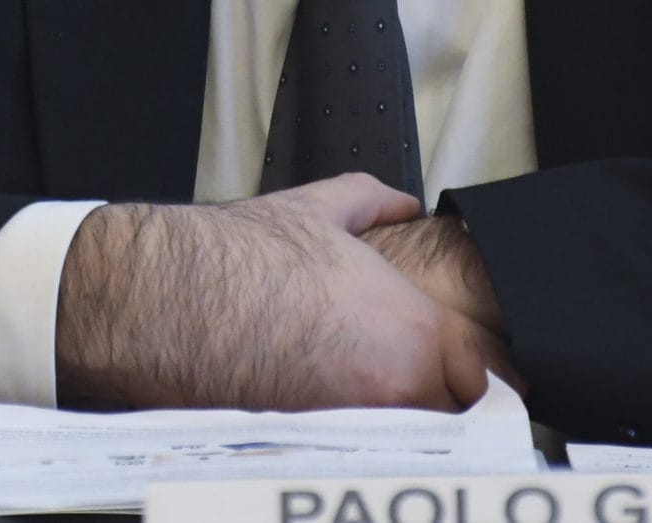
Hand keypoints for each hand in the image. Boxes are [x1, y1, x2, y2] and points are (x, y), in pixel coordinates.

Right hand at [54, 173, 508, 412]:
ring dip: (402, 422)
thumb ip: (376, 200)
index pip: (485, 378)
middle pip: (451, 419)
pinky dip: (356, 435)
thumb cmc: (238, 257)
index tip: (481, 374)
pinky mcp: (311, 447)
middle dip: (443, 402)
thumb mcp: (321, 207)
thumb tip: (401, 200)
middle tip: (424, 384)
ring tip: (377, 397)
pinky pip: (357, 450)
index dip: (483, 375)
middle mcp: (392, 387)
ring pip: (407, 440)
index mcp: (412, 329)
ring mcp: (352, 424)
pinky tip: (333, 408)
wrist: (167, 301)